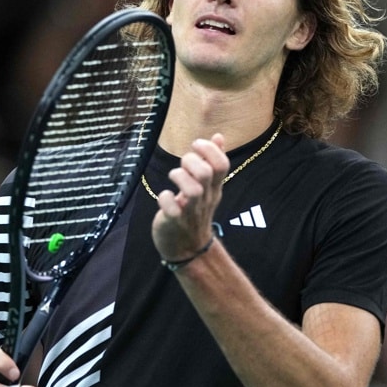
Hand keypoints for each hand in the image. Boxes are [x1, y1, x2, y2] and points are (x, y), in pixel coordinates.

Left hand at [152, 134, 228, 262]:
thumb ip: (212, 161)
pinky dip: (165, 198)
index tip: (196, 145)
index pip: (222, 165)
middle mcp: (205, 198)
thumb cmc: (194, 211)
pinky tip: (164, 196)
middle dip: (191, 161)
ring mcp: (190, 211)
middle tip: (182, 164)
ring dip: (179, 177)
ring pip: (192, 190)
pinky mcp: (174, 221)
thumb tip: (219, 136)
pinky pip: (172, 209)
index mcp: (214, 188)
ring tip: (173, 177)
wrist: (187, 249)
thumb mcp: (208, 187)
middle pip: (206, 173)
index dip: (210, 150)